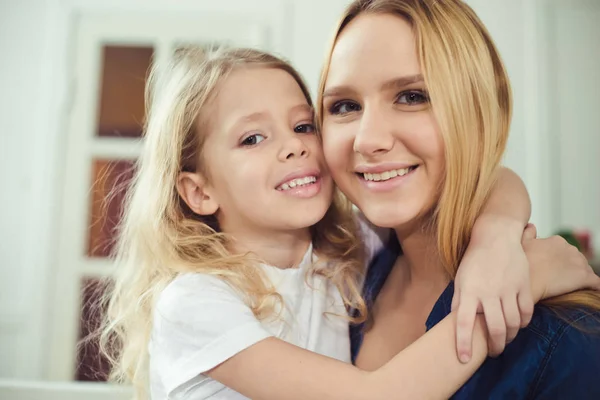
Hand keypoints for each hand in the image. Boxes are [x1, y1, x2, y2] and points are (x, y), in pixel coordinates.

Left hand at [452, 217, 532, 362]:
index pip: (463, 322)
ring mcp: (508, 288)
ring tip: (504, 340)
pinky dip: (523, 324)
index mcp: (468, 290)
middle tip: (493, 353)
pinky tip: (518, 325)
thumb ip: (460, 302)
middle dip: (495, 346)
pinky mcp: (523, 284)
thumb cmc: (474, 261)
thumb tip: (456, 326)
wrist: (495, 236)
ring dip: (509, 337)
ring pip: (513, 324)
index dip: (463, 343)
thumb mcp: (461, 280)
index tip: (463, 359)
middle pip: (495, 329)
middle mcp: (488, 291)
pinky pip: (526, 312)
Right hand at [523, 225, 599, 300]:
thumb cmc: (521, 265)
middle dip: (569, 268)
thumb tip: (532, 226)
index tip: (551, 268)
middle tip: (558, 279)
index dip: (558, 260)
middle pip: (575, 260)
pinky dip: (594, 287)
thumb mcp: (521, 243)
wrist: (526, 282)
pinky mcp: (585, 278)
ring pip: (585, 271)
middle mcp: (570, 248)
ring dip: (579, 278)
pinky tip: (589, 292)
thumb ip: (528, 232)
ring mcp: (579, 263)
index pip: (564, 251)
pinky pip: (596, 283)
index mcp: (556, 241)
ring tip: (569, 288)